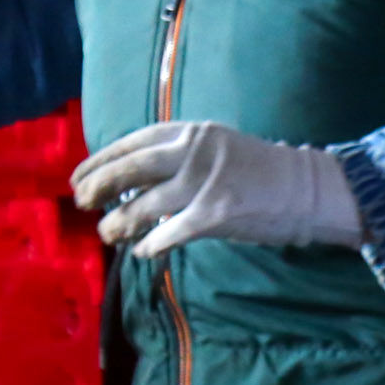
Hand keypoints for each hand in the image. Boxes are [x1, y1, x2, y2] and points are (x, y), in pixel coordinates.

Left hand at [71, 121, 366, 257]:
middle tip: (82, 202)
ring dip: (118, 224)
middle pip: (131, 170)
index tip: (79, 175)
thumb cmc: (258, 172)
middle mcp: (196, 153)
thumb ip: (179, 157)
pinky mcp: (215, 215)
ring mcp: (205, 184)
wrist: (305, 190)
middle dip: (99, 187)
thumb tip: (131, 180)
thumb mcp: (218, 148)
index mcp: (194, 132)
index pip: (134, 141)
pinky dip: (149, 245)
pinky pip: (168, 234)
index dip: (101, 159)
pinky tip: (142, 251)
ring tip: (107, 233)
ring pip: (143, 207)